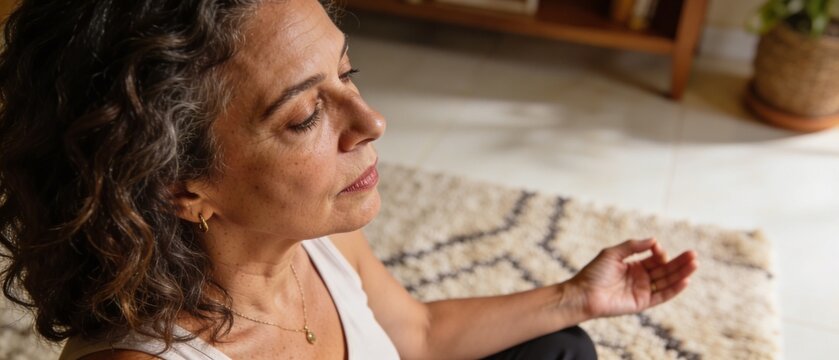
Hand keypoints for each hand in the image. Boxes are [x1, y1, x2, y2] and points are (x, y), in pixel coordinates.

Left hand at [567, 238, 697, 318]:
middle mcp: (641, 278)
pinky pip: (662, 296)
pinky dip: (674, 289)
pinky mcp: (643, 302)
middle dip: (679, 262)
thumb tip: (654, 240)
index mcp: (634, 265)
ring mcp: (643, 290)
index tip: (658, 248)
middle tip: (694, 255)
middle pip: (665, 269)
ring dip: (681, 273)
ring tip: (694, 264)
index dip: (660, 253)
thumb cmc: (594, 273)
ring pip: (667, 281)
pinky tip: (685, 280)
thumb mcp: (613, 253)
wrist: (584, 294)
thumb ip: (633, 246)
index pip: (655, 258)